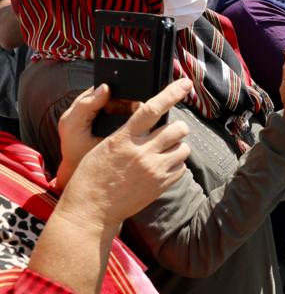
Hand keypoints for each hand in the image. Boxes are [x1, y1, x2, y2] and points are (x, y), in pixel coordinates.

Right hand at [57, 78, 193, 226]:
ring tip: (163, 153)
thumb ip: (128, 133)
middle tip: (169, 133)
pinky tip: (163, 167)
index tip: (185, 84)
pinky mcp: (161, 185)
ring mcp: (154, 169)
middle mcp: (142, 152)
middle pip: (177, 128)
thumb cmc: (93, 175)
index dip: (171, 94)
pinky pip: (182, 168)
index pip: (152, 109)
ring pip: (183, 148)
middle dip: (177, 128)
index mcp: (124, 138)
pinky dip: (176, 165)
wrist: (91, 210)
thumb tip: (151, 121)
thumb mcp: (104, 147)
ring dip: (177, 147)